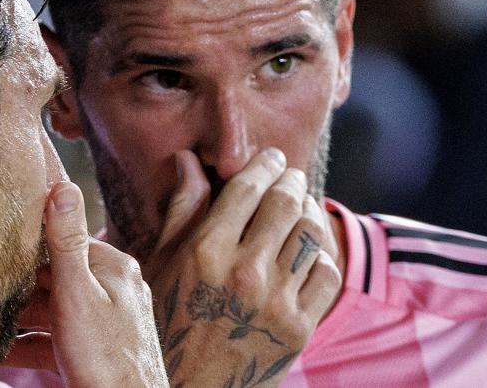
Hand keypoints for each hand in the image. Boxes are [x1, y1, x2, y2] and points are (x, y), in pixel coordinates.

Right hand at [26, 181, 166, 386]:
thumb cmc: (104, 355)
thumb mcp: (77, 292)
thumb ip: (66, 242)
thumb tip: (63, 186)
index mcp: (115, 268)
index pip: (66, 243)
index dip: (30, 246)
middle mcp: (114, 292)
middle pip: (57, 279)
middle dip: (21, 287)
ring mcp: (105, 325)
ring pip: (53, 312)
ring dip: (20, 319)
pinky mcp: (93, 354)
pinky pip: (55, 342)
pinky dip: (29, 346)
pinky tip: (2, 350)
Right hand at [144, 149, 340, 387]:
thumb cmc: (167, 322)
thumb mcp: (160, 264)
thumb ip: (180, 209)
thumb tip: (188, 159)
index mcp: (205, 253)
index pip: (248, 189)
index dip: (264, 165)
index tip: (271, 158)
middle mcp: (244, 273)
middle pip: (286, 203)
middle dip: (291, 180)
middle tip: (290, 176)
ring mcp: (275, 302)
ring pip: (311, 234)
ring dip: (310, 211)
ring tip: (302, 206)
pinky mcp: (299, 329)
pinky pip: (327, 274)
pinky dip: (321, 255)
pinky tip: (307, 251)